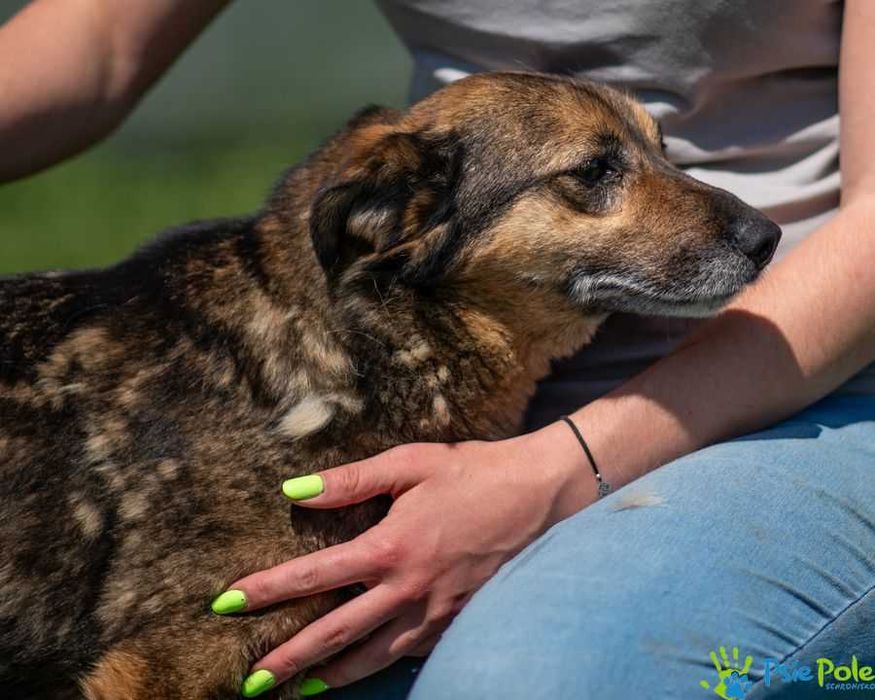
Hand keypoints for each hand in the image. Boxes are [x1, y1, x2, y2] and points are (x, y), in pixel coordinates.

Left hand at [215, 420, 596, 696]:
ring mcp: (434, 613)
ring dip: (331, 676)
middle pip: (336, 634)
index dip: (266, 591)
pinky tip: (363, 666)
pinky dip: (380, 664)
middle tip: (249, 684)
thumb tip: (295, 490)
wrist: (540, 496)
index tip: (226, 604)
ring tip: (298, 691)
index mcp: (390, 546)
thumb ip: (350, 480)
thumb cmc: (472, 472)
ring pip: (373, 657)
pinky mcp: (456, 622)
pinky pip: (410, 652)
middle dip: (288, 660)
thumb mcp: (410, 464)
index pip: (313, 575)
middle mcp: (407, 589)